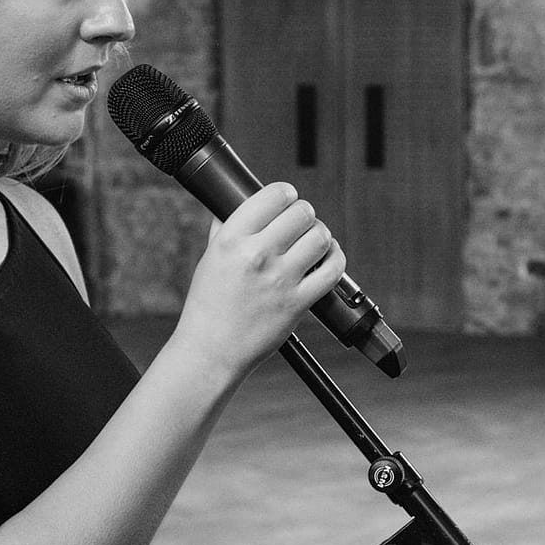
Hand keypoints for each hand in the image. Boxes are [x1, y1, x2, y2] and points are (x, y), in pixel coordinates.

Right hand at [172, 182, 347, 375]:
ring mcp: (280, 279)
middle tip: (300, 223)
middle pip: (301, 212)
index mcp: (231, 239)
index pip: (273, 195)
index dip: (286, 194)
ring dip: (320, 235)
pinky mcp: (298, 302)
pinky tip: (328, 257)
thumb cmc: (208, 305)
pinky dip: (335, 258)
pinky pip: (333, 270)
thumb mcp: (210, 258)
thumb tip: (238, 201)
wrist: (212, 350)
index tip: (287, 200)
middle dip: (304, 214)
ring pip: (320, 237)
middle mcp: (257, 255)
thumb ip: (226, 228)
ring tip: (313, 241)